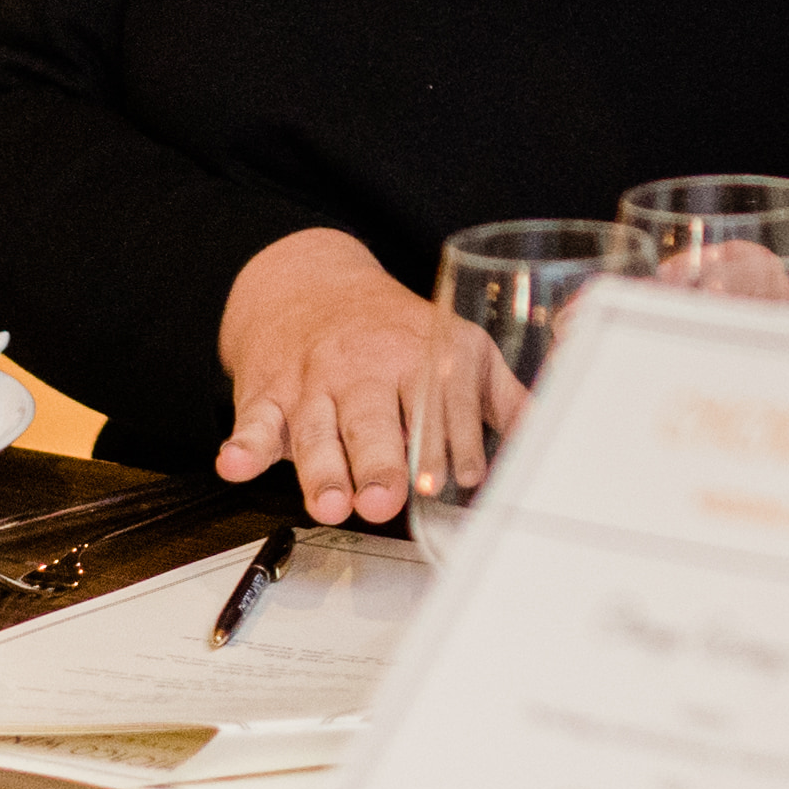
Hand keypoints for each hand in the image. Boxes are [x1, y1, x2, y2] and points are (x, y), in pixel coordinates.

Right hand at [213, 225, 514, 524]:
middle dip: (381, 460)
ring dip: (322, 468)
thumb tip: (552, 432)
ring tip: (332, 502)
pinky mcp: (268, 396)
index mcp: (420, 357)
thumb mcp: (455, 349)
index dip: (451, 443)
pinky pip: (253, 421)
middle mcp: (366, 370)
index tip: (460, 477)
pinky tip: (236, 463)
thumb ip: (498, 396)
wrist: (309, 287)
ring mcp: (314, 384)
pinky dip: (243, 445)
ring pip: (317, 431)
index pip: (440, 405)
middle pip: (374, 419)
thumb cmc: (392, 331)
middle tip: (388, 498)